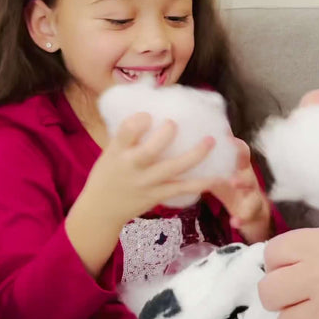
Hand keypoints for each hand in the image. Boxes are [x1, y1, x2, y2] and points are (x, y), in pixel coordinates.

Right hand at [75, 113, 217, 230]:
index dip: (138, 121)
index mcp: (117, 151)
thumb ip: (128, 135)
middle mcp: (132, 166)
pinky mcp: (157, 195)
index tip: (148, 115)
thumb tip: (150, 108)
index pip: (125, 132)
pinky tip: (216, 176)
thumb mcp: (110, 152)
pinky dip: (200, 183)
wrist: (101, 209)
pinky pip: (182, 188)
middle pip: (150, 151)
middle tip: (175, 123)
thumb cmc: (107, 174)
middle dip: (165, 136)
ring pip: (172, 169)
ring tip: (210, 141)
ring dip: (194, 155)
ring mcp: (146, 182)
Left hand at [209, 139, 273, 242]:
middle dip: (239, 157)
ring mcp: (251, 194)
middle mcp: (247, 178)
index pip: (240, 152)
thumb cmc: (230, 187)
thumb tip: (181, 151)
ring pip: (251, 187)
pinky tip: (234, 222)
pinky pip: (247, 215)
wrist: (251, 212)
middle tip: (229, 147)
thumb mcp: (219, 175)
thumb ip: (206, 164)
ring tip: (233, 182)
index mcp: (239, 168)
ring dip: (242, 182)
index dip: (235, 143)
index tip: (225, 135)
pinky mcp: (251, 212)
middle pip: (246, 165)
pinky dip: (241, 218)